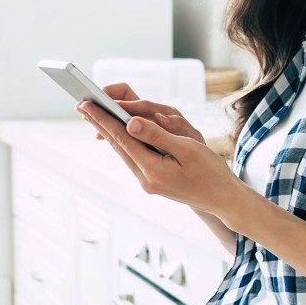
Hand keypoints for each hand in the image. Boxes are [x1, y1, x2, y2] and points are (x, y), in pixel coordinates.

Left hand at [77, 93, 244, 217]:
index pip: (122, 139)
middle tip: (81, 106)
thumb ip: (157, 136)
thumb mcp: (187, 149)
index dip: (103, 119)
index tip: (87, 104)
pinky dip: (124, 143)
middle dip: (100, 124)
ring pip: (124, 152)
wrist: (223, 200)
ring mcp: (148, 183)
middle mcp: (145, 179)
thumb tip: (130, 123)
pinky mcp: (154, 183)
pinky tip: (118, 135)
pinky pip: (134, 158)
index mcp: (153, 170)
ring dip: (109, 133)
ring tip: (94, 117)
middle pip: (118, 146)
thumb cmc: (211, 172)